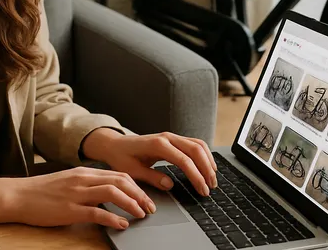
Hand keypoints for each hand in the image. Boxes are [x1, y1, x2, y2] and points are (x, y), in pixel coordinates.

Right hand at [5, 167, 155, 229]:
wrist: (18, 195)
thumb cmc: (42, 191)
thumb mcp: (69, 181)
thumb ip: (88, 184)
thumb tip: (108, 193)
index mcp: (84, 172)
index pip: (118, 174)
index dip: (136, 186)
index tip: (146, 197)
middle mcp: (83, 179)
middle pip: (120, 181)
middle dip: (139, 195)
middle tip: (150, 207)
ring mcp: (77, 194)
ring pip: (113, 193)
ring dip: (131, 204)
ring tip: (141, 214)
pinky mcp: (70, 210)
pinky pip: (97, 213)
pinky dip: (113, 218)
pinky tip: (122, 224)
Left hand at [81, 129, 217, 196]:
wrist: (115, 144)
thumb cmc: (121, 158)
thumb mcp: (132, 171)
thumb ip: (151, 177)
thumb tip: (169, 185)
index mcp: (157, 145)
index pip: (184, 160)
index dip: (196, 176)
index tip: (203, 190)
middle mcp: (167, 137)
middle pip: (196, 150)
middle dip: (207, 169)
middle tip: (211, 187)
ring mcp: (171, 136)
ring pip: (198, 144)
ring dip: (208, 161)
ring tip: (212, 179)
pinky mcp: (173, 139)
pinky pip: (193, 143)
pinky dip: (203, 154)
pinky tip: (207, 166)